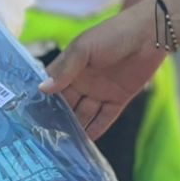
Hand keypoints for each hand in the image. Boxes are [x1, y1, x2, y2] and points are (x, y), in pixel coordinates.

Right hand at [41, 1, 166, 138]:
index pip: (53, 87)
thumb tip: (42, 89)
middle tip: (44, 140)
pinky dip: (95, 130)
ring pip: (84, 114)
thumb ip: (64, 69)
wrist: (149, 35)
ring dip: (75, 128)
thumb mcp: (83, 48)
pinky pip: (104, 118)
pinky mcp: (118, 99)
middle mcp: (84, 81)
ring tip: (62, 146)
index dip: (43, 101)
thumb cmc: (113, 34)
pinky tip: (85, 143)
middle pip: (67, 105)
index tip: (30, 119)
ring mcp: (100, 92)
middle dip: (57, 120)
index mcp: (72, 67)